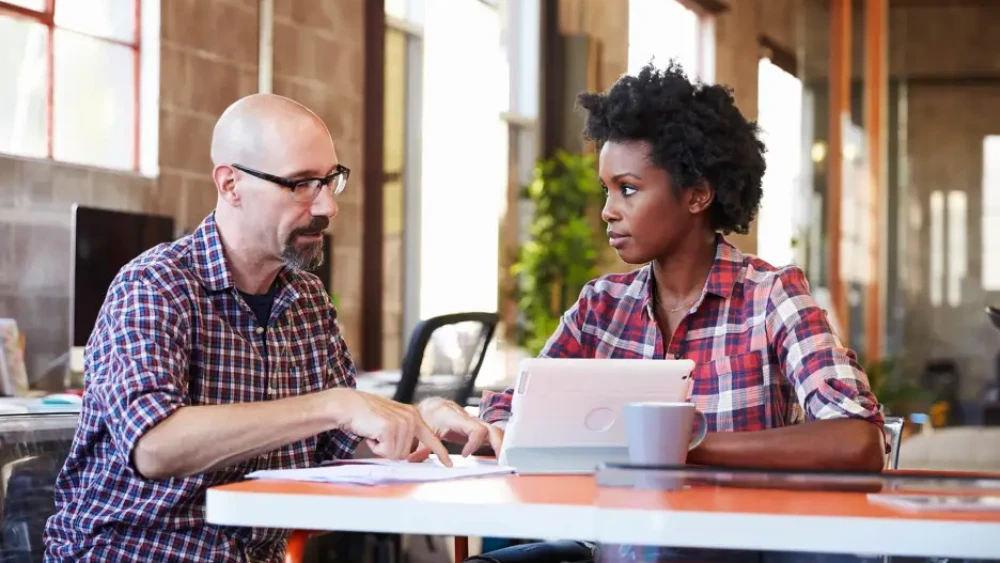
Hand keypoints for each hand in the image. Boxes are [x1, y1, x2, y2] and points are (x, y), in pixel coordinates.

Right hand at [327, 389, 452, 465]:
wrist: (349, 405)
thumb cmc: (367, 417)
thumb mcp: (391, 422)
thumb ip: (403, 434)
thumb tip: (407, 455)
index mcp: (413, 416)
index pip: (431, 438)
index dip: (440, 452)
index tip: (449, 464)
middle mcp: (411, 418)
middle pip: (404, 454)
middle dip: (388, 450)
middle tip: (378, 435)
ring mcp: (402, 423)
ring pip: (395, 455)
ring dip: (380, 448)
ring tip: (374, 432)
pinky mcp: (391, 428)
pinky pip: (385, 452)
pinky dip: (374, 447)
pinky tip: (371, 433)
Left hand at [412, 397, 503, 459]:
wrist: (431, 406)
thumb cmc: (427, 416)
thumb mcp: (421, 432)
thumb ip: (420, 447)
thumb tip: (415, 459)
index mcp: (455, 417)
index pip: (475, 428)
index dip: (474, 443)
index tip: (465, 454)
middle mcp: (467, 418)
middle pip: (490, 428)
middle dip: (497, 444)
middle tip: (498, 460)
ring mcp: (473, 422)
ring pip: (493, 430)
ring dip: (500, 444)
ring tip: (501, 460)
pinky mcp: (475, 427)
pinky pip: (489, 433)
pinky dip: (495, 443)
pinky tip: (497, 454)